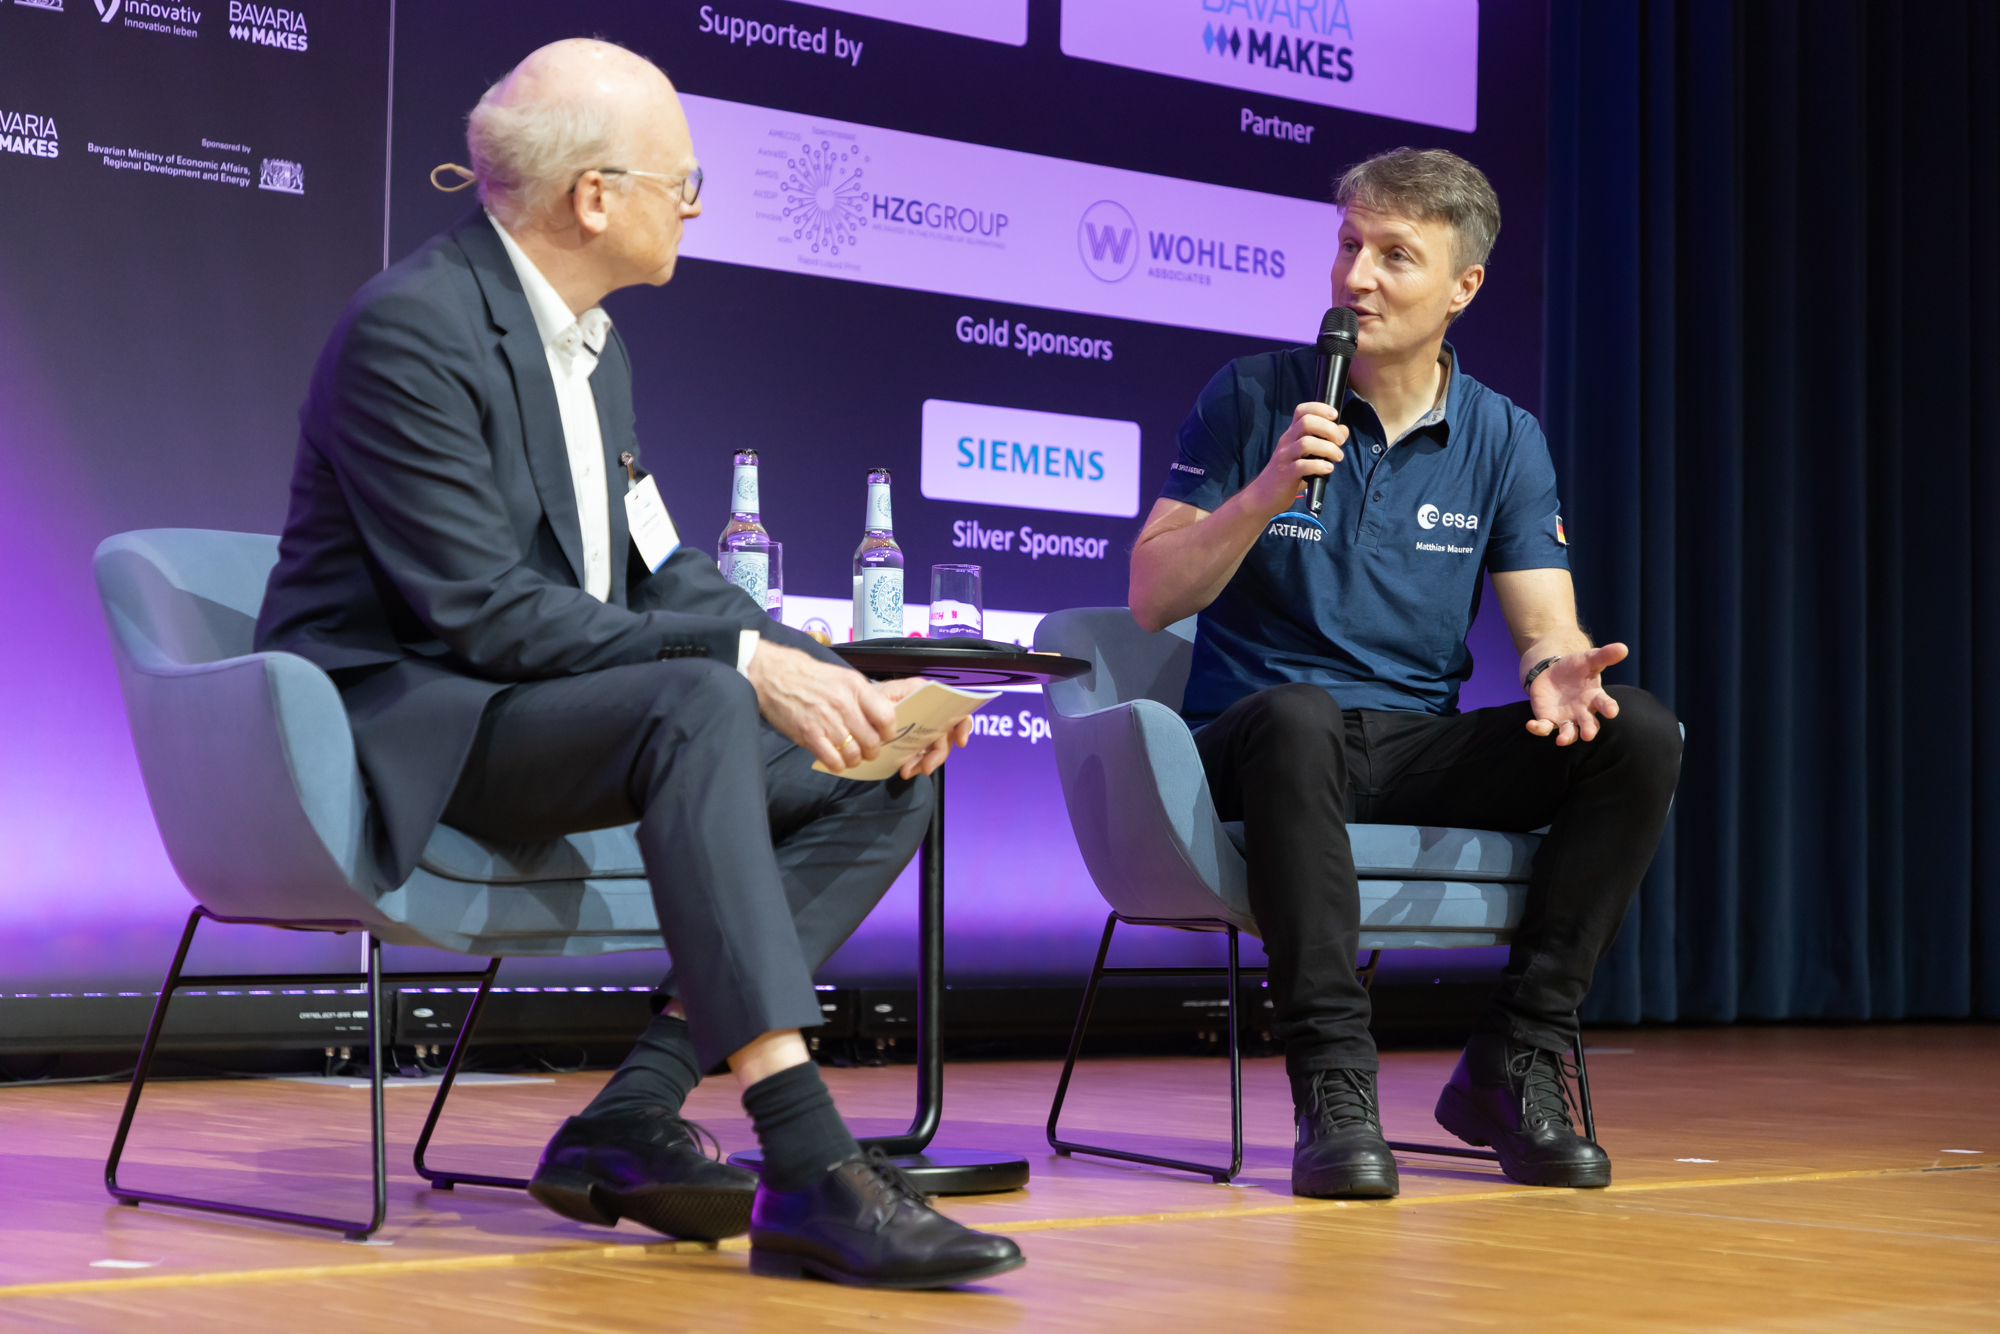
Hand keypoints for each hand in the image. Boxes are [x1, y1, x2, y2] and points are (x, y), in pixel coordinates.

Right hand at [745, 641, 894, 770]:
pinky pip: (833, 760)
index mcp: (855, 687)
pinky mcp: (809, 734)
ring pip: (853, 754)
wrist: (774, 674)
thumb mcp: (842, 677)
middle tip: (867, 751)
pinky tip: (835, 760)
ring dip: (854, 760)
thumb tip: (879, 718)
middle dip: (872, 751)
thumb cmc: (809, 676)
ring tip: (850, 756)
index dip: (889, 732)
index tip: (884, 736)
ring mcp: (826, 721)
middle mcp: (844, 704)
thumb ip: (861, 697)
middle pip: (871, 741)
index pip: (886, 717)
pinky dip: (837, 765)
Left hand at [878, 676, 971, 778]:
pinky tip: (906, 769)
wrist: (856, 708)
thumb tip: (901, 722)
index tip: (960, 742)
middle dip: (938, 754)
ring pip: (936, 747)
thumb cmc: (869, 698)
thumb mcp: (878, 699)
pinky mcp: (916, 739)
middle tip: (925, 767)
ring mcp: (924, 726)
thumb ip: (891, 708)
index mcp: (926, 695)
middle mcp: (929, 710)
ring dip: (926, 761)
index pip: (955, 707)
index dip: (962, 724)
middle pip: (947, 733)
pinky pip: (924, 754)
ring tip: (908, 770)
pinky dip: (917, 763)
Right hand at [1246, 401, 1347, 517]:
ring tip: (1337, 458)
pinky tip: (1328, 469)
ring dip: (1328, 449)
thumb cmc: (1289, 474)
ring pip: (1306, 443)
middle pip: (1307, 422)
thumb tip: (1343, 430)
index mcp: (1292, 434)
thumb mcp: (1307, 455)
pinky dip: (1319, 466)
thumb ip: (1325, 441)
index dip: (1320, 408)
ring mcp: (1285, 457)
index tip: (1335, 416)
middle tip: (1339, 442)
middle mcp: (1287, 441)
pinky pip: (1302, 466)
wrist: (1264, 496)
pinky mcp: (1285, 474)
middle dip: (1329, 429)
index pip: (1302, 410)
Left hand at [1524, 644, 1626, 744]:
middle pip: (1589, 724)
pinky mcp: (1548, 719)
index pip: (1606, 704)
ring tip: (1562, 740)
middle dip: (1589, 730)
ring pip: (1569, 732)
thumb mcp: (1589, 659)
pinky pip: (1544, 727)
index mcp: (1595, 698)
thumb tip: (1623, 647)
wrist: (1552, 672)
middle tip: (1588, 735)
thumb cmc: (1576, 668)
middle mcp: (1583, 712)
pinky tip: (1531, 725)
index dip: (1609, 708)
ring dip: (1566, 737)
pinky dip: (1538, 728)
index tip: (1612, 712)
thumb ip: (1605, 656)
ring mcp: (1566, 718)